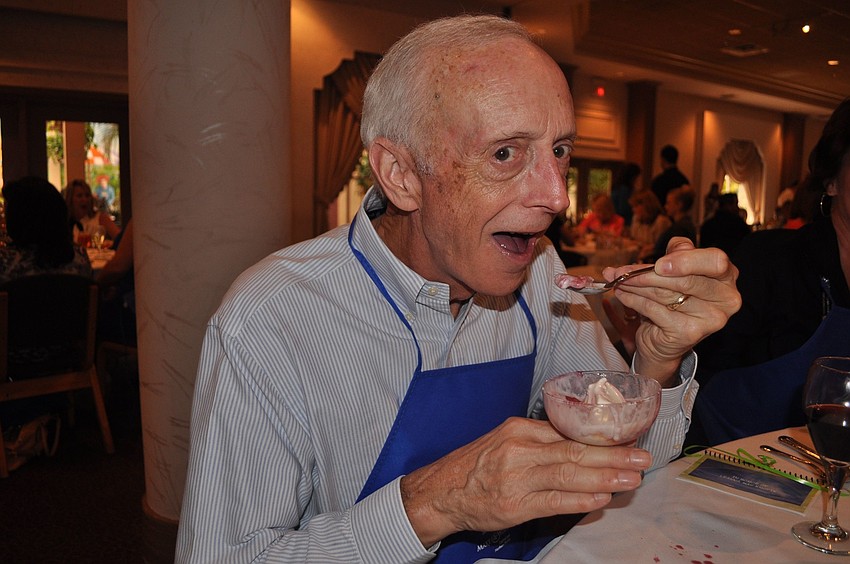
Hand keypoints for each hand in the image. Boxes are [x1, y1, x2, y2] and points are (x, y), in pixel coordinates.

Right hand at [399, 417, 650, 546]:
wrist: (441, 491)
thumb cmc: (476, 466)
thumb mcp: (505, 440)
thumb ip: (540, 441)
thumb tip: (581, 445)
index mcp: (520, 429)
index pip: (568, 430)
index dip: (602, 436)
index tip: (629, 437)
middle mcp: (520, 450)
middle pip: (575, 451)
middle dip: (613, 455)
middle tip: (642, 458)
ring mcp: (518, 478)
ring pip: (569, 475)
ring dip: (606, 477)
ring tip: (632, 478)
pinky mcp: (516, 505)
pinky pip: (555, 501)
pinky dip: (581, 499)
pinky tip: (602, 498)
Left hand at [602, 237, 740, 385]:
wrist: (665, 340)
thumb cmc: (674, 298)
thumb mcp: (678, 269)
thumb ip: (678, 253)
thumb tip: (673, 247)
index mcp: (726, 276)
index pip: (715, 261)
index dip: (686, 260)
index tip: (659, 264)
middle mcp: (726, 299)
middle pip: (685, 280)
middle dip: (646, 274)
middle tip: (620, 271)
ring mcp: (710, 319)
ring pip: (665, 294)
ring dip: (634, 285)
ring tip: (617, 280)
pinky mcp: (690, 333)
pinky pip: (654, 310)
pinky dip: (633, 300)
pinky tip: (622, 294)